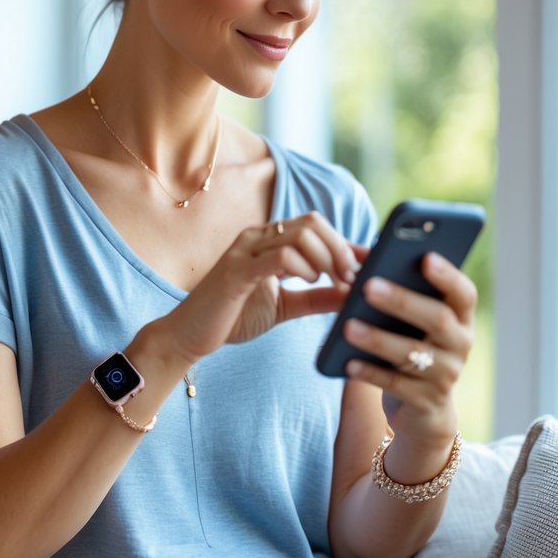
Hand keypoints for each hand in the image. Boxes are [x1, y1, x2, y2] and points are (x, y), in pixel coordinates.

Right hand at [171, 212, 362, 359]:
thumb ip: (318, 298)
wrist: (189, 335)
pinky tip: (309, 283)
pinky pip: (281, 256)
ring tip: (332, 283)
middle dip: (341, 248)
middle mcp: (256, 237)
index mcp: (267, 241)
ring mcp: (244, 250)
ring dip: (327, 258)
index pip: (315, 226)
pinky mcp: (237, 271)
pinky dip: (305, 268)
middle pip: (313, 222)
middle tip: (351, 279)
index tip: (369, 268)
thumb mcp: (286, 306)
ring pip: (301, 233)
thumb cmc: (233, 317)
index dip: (347, 244)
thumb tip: (355, 293)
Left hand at [341, 252, 474, 443]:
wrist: (419, 407)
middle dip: (402, 300)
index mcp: (459, 317)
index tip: (425, 257)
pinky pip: (396, 384)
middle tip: (368, 286)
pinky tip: (348, 363)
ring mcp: (446, 374)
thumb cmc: (407, 343)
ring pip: (413, 353)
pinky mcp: (425, 401)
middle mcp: (460, 344)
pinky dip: (370, 372)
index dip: (447, 275)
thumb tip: (353, 255)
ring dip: (379, 338)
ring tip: (348, 326)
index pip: (463, 293)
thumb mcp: (406, 319)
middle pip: (437, 319)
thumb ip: (389, 285)